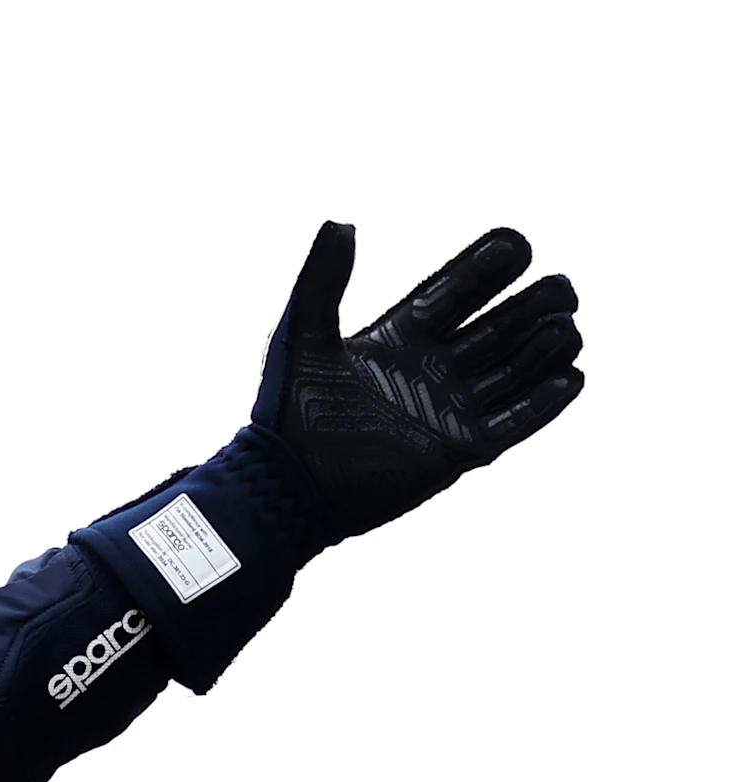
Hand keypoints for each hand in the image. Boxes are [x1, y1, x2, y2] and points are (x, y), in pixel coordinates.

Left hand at [253, 223, 583, 538]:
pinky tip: (571, 378)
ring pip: (517, 369)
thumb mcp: (301, 339)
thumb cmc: (287, 412)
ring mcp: (451, 407)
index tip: (515, 242)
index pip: (457, 290)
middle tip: (559, 290)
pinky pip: (514, 424)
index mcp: (403, 334)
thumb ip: (321, 282)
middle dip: (535, 304)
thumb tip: (338, 222)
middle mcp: (435, 366)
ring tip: (563, 329)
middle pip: (502, 325)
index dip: (486, 266)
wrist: (286, 484)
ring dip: (545, 347)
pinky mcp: (459, 449)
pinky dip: (543, 404)